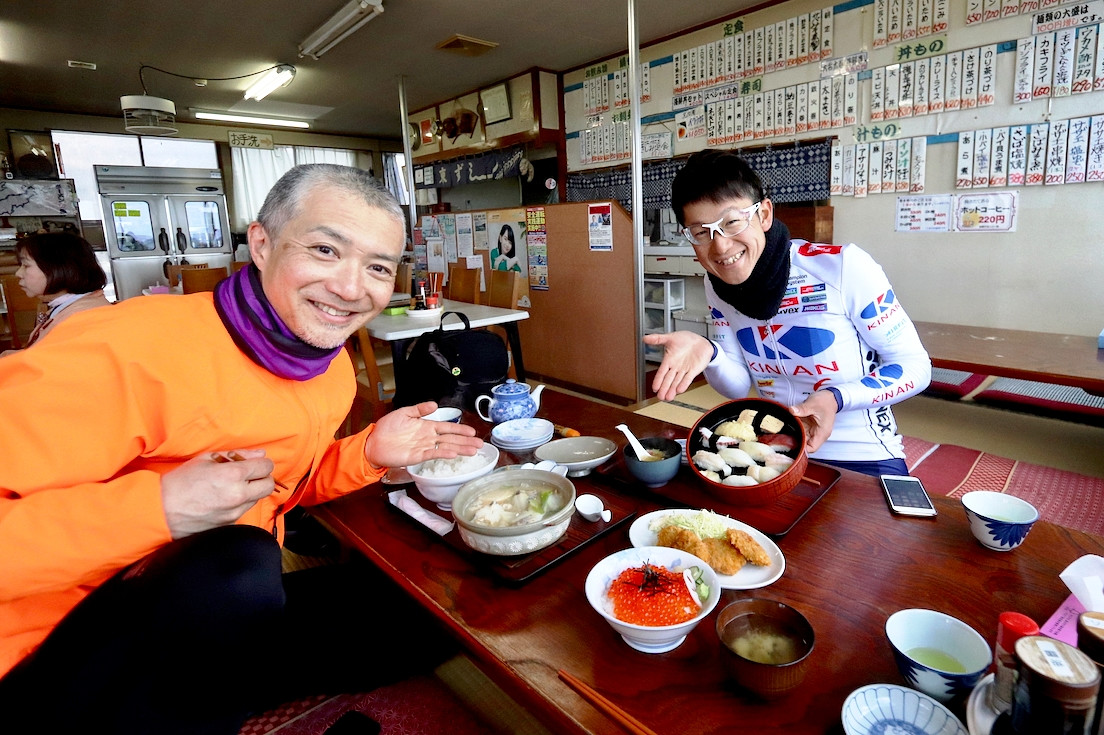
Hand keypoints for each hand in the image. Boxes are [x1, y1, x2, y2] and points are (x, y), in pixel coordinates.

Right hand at [160, 449, 276, 538]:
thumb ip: (238, 455)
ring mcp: (235, 512)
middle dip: (262, 478)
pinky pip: (243, 510)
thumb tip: (260, 454)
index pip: (266, 466)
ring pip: (257, 498)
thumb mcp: (206, 459)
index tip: (253, 463)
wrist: (161, 510)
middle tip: (248, 475)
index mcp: (233, 475)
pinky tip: (222, 500)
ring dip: (250, 491)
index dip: (261, 463)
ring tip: (229, 487)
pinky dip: (239, 503)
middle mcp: (238, 495)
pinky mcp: (230, 524)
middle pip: (269, 485)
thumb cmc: (181, 482)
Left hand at [364, 402, 481, 468]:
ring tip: (473, 451)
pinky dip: (443, 454)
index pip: (447, 427)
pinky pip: (433, 454)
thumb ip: (419, 409)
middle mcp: (428, 437)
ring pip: (446, 448)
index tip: (472, 431)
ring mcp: (423, 447)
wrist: (373, 443)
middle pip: (451, 439)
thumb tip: (434, 404)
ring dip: (460, 449)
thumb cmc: (387, 428)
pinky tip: (454, 454)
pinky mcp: (417, 456)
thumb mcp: (404, 413)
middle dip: (466, 441)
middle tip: (480, 444)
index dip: (460, 429)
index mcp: (426, 426)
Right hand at [643, 331, 714, 401]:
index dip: (658, 380)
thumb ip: (657, 339)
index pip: (661, 372)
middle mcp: (676, 367)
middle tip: (660, 397)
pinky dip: (684, 384)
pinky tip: (679, 390)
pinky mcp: (694, 370)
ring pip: (677, 381)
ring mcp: (685, 369)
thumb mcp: (670, 337)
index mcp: (669, 360)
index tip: (654, 388)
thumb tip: (645, 338)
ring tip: (668, 397)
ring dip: (672, 390)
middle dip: (664, 389)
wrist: (701, 341)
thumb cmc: (686, 339)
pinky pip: (688, 378)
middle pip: (668, 380)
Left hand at [789, 391, 838, 453]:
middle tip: (784, 437)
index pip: (812, 448)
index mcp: (822, 432)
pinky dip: (794, 428)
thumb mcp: (813, 404)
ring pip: (801, 438)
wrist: (829, 397)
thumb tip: (792, 411)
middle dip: (795, 441)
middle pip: (805, 445)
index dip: (802, 449)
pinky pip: (800, 431)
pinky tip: (789, 425)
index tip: (791, 444)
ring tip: (785, 430)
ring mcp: (812, 431)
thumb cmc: (825, 402)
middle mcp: (817, 434)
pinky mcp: (808, 427)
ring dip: (793, 434)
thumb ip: (802, 409)